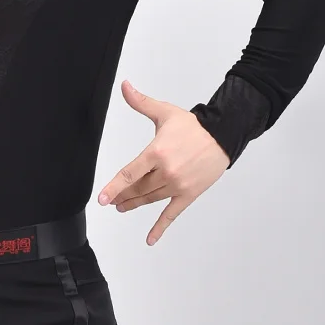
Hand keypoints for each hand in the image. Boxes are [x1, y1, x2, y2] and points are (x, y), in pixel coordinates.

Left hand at [97, 79, 229, 245]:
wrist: (222, 135)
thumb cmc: (192, 125)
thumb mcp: (164, 112)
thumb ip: (141, 102)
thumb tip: (124, 85)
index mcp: (156, 152)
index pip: (129, 173)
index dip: (114, 187)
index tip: (102, 198)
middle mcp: (166, 172)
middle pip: (138, 188)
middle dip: (123, 196)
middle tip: (111, 202)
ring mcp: (178, 185)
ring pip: (150, 199)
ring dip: (135, 205)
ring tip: (123, 207)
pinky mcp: (189, 194)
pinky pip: (172, 213)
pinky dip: (160, 227)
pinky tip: (150, 239)